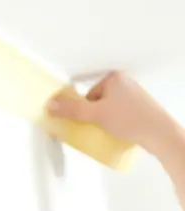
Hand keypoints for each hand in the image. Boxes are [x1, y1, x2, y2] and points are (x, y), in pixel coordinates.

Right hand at [47, 71, 173, 153]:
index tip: (91, 120)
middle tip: (101, 126)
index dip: (86, 110)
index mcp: (114, 78)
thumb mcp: (95, 115)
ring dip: (106, 120)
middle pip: (98, 102)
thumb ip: (72, 110)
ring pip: (110, 109)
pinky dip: (118, 123)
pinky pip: (121, 114)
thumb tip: (51, 105)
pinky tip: (121, 131)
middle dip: (96, 115)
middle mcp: (125, 83)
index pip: (88, 95)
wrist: (159, 133)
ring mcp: (135, 95)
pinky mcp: (141, 108)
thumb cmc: (130, 120)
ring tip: (113, 130)